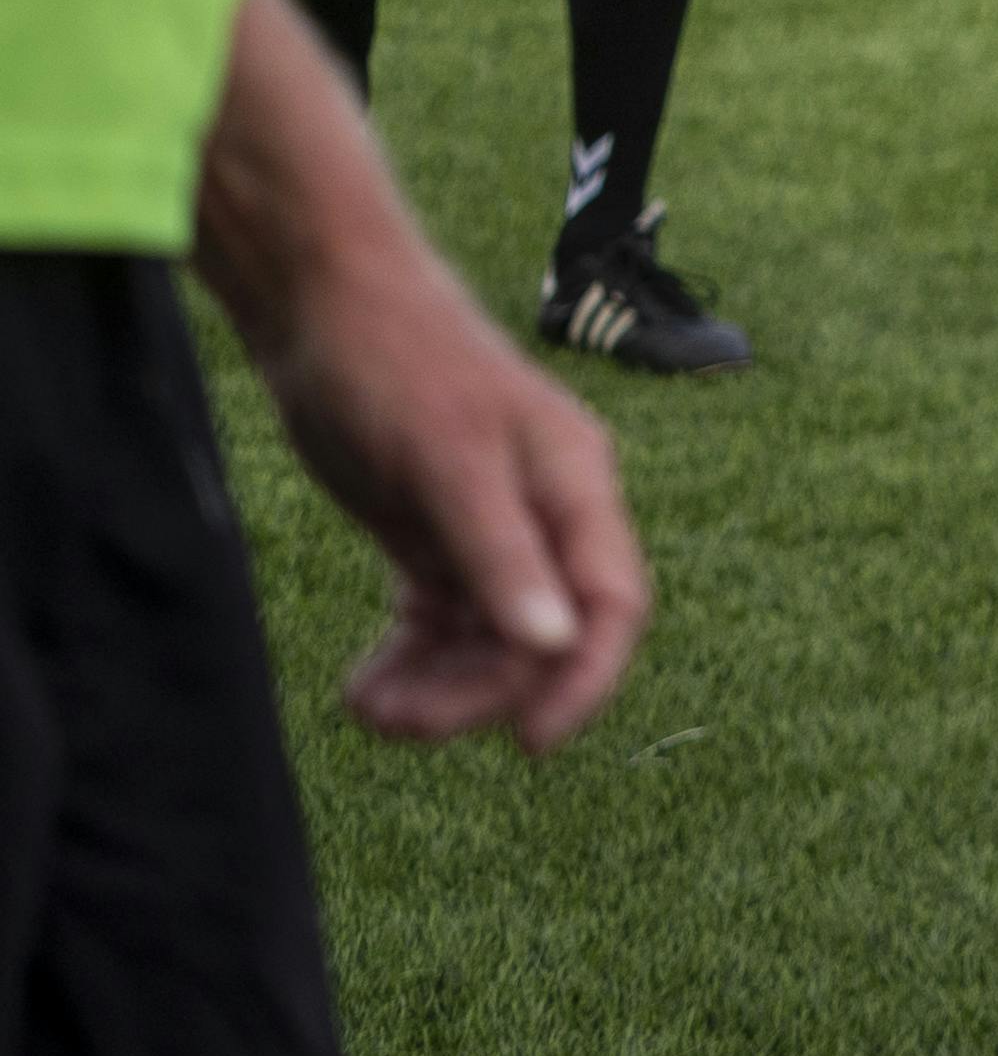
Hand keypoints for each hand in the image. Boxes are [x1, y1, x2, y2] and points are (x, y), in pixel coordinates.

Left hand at [249, 234, 650, 753]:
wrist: (326, 311)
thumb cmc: (399, 366)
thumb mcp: (448, 461)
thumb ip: (502, 554)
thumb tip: (556, 646)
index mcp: (576, 487)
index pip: (613, 604)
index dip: (585, 680)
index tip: (530, 745)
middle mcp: (548, 515)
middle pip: (544, 637)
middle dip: (478, 691)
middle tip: (392, 722)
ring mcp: (494, 529)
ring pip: (492, 640)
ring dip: (438, 687)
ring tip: (364, 706)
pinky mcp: (441, 536)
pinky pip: (445, 625)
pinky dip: (412, 663)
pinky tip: (365, 683)